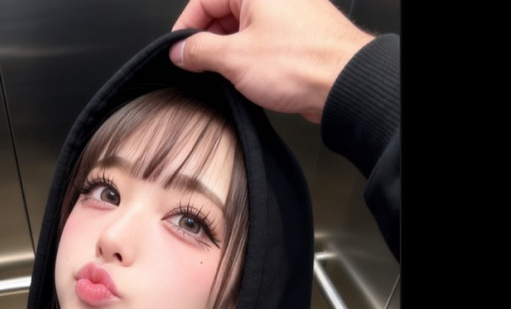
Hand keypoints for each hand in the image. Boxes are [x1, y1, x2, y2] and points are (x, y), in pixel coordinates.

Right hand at [170, 0, 373, 122]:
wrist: (343, 83)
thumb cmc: (300, 63)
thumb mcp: (234, 58)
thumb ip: (199, 51)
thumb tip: (180, 50)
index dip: (186, 26)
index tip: (178, 52)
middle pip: (224, 12)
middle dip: (208, 41)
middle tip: (198, 68)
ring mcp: (287, 14)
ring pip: (243, 29)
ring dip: (228, 53)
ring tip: (225, 77)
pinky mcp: (297, 36)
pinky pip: (262, 42)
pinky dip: (248, 59)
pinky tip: (246, 80)